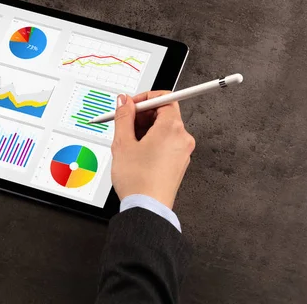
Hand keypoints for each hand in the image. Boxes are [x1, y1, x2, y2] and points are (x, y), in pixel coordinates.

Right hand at [110, 91, 195, 208]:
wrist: (147, 208)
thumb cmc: (138, 180)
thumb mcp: (123, 143)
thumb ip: (123, 116)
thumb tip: (124, 101)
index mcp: (172, 128)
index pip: (165, 98)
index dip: (145, 98)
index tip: (131, 104)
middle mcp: (182, 138)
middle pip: (165, 113)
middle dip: (143, 114)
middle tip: (125, 122)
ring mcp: (183, 151)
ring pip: (164, 128)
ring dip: (146, 128)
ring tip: (128, 141)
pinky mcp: (179, 162)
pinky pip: (167, 142)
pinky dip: (152, 141)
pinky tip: (137, 152)